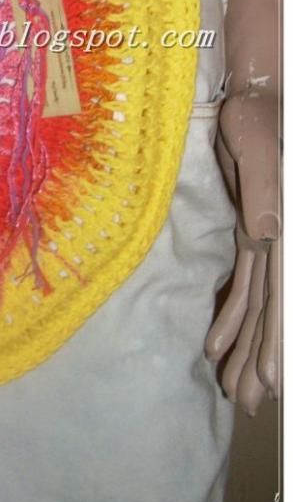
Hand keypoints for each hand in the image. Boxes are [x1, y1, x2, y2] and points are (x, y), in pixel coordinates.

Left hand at [205, 89, 280, 414]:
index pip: (283, 296)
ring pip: (257, 305)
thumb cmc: (259, 116)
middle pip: (273, 312)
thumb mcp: (258, 145)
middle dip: (262, 358)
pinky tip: (216, 343)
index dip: (280, 339)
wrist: (254, 99)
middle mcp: (280, 243)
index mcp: (285, 231)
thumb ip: (267, 189)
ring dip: (246, 346)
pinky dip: (232, 316)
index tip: (275, 381)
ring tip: (236, 389)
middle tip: (250, 403)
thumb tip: (270, 235)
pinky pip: (242, 284)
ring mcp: (266, 239)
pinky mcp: (248, 231)